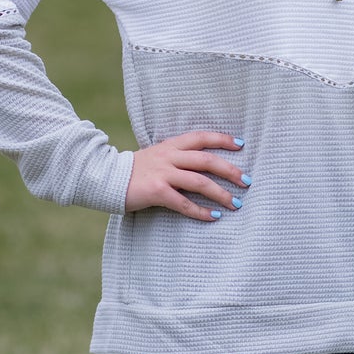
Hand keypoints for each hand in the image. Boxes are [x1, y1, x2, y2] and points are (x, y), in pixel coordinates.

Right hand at [124, 129, 248, 221]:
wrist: (106, 178)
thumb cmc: (135, 171)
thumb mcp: (156, 156)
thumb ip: (176, 158)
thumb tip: (202, 167)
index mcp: (170, 146)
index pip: (201, 137)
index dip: (222, 139)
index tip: (241, 145)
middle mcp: (169, 157)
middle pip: (207, 160)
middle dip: (230, 171)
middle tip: (247, 181)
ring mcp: (163, 174)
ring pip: (199, 182)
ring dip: (220, 194)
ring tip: (235, 203)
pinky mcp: (156, 192)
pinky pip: (184, 203)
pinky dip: (201, 212)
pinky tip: (213, 217)